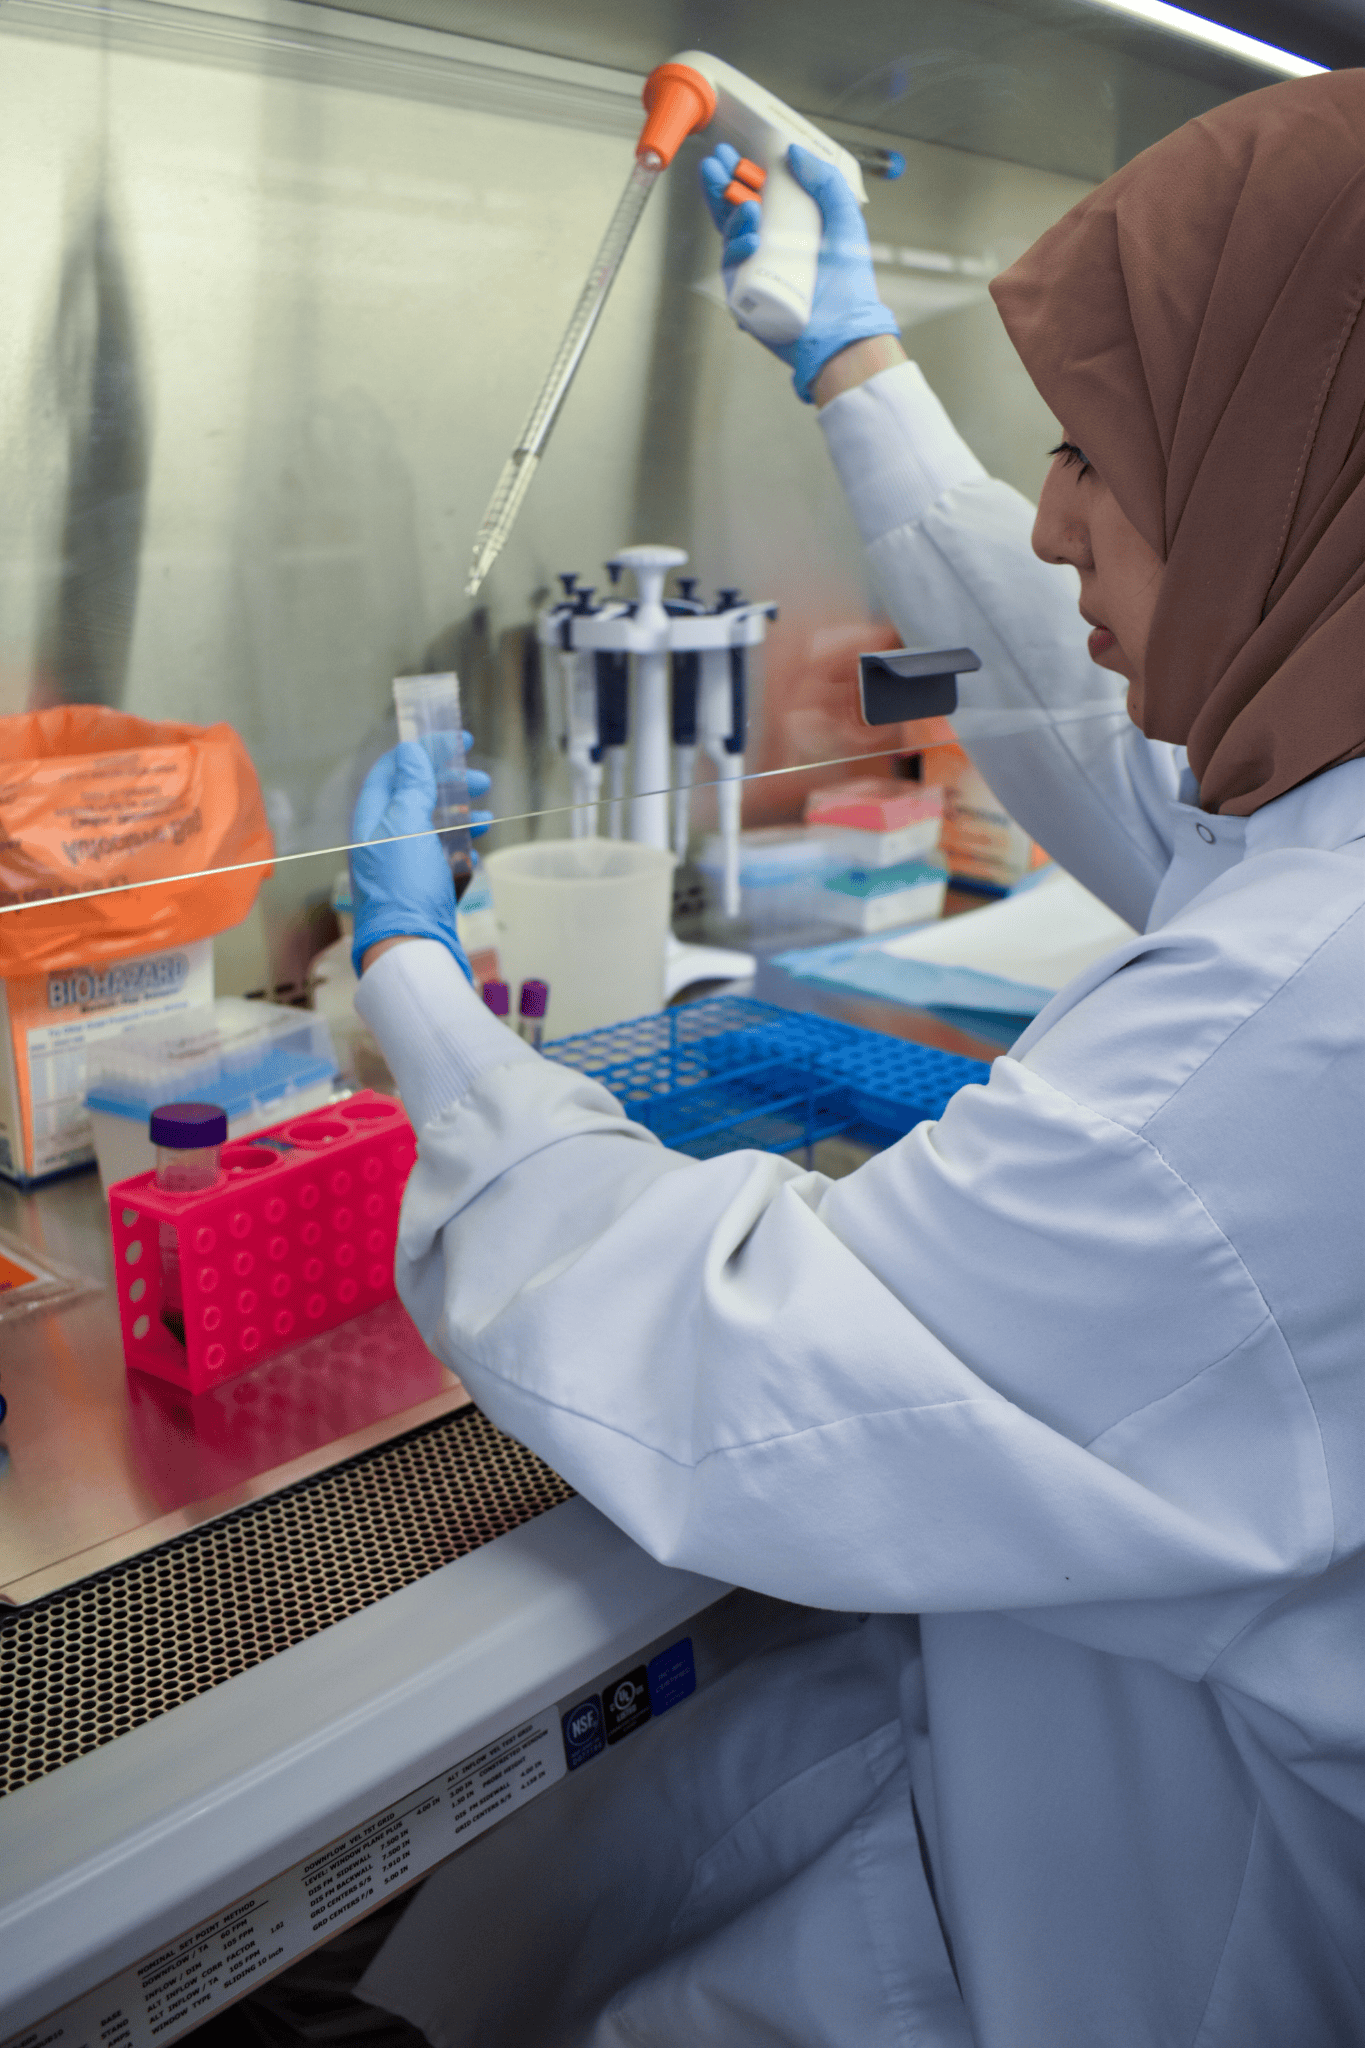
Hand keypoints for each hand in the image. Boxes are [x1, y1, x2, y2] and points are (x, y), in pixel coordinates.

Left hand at [349, 738, 492, 978]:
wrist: (411, 948)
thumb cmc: (404, 887)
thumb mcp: (407, 826)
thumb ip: (412, 787)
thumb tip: (412, 752)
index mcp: (373, 819)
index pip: (394, 770)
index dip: (424, 750)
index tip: (458, 741)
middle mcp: (384, 839)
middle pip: (417, 796)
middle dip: (449, 784)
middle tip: (479, 781)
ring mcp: (403, 865)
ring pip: (434, 827)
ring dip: (461, 816)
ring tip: (485, 818)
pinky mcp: (422, 887)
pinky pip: (442, 858)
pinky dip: (461, 850)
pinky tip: (475, 854)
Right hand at [698, 142, 900, 402]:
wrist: (844, 332)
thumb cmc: (848, 287)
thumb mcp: (844, 221)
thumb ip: (826, 181)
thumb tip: (796, 152)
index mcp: (785, 231)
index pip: (755, 196)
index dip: (738, 174)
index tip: (729, 153)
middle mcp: (765, 251)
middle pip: (732, 213)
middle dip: (719, 186)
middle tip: (716, 165)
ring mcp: (753, 275)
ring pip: (729, 238)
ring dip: (732, 215)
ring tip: (748, 206)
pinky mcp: (745, 300)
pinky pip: (732, 271)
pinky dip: (737, 251)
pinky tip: (751, 239)